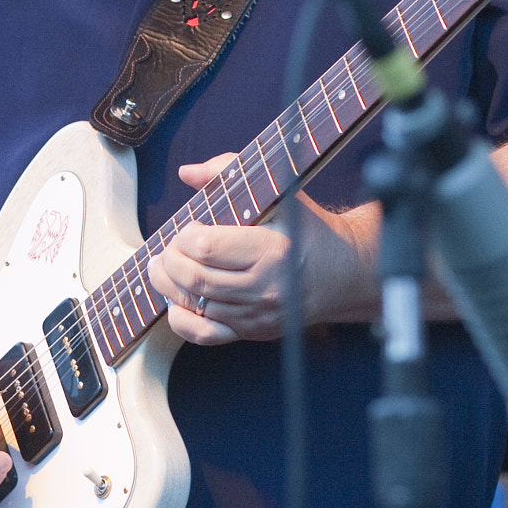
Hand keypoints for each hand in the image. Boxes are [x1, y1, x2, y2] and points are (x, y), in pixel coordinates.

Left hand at [146, 154, 378, 345]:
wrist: (343, 272)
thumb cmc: (307, 228)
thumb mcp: (279, 191)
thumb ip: (230, 172)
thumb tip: (188, 173)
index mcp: (272, 249)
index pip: (206, 248)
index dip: (185, 236)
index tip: (188, 228)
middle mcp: (265, 288)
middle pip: (195, 278)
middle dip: (170, 260)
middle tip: (168, 247)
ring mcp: (258, 315)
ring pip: (195, 305)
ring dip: (168, 285)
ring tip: (164, 267)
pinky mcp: (254, 332)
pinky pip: (205, 335)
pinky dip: (181, 319)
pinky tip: (176, 300)